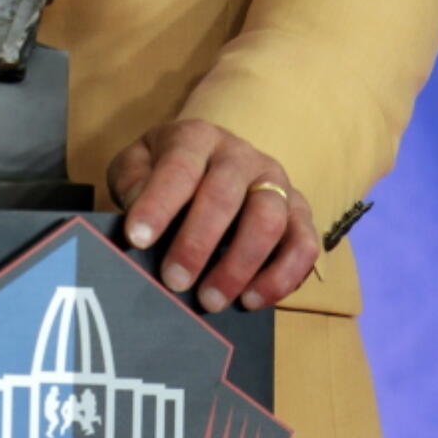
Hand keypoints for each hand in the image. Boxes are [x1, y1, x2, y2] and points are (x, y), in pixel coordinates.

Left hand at [109, 118, 318, 313]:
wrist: (205, 166)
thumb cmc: (164, 173)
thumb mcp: (137, 167)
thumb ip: (133, 183)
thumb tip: (139, 214)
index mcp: (196, 138)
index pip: (179, 167)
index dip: (158, 204)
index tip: (136, 239)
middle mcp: (240, 155)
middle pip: (225, 195)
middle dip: (197, 242)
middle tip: (174, 281)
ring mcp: (275, 182)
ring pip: (268, 219)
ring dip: (239, 265)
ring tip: (210, 299)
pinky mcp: (299, 212)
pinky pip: (304, 244)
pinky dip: (281, 276)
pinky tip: (251, 300)